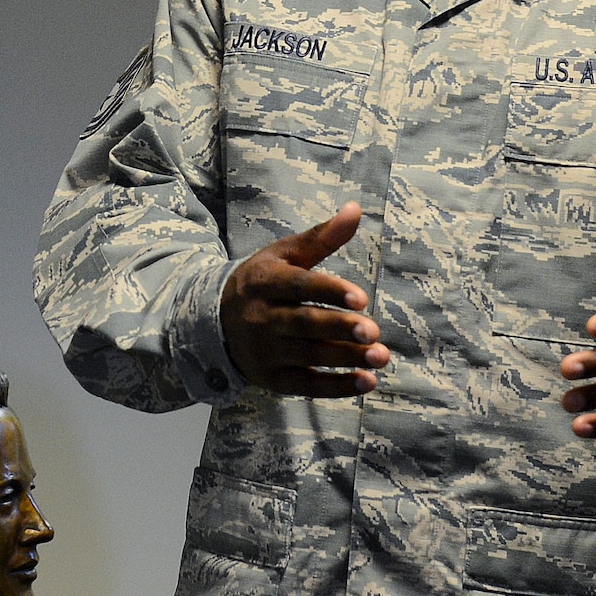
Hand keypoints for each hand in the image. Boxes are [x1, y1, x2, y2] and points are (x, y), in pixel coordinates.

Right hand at [219, 203, 387, 395]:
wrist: (215, 322)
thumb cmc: (263, 283)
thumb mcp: (284, 255)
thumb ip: (321, 237)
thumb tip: (356, 208)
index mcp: (265, 282)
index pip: (298, 286)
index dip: (330, 292)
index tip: (362, 298)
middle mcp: (261, 317)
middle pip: (304, 324)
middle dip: (339, 328)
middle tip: (374, 331)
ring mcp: (265, 351)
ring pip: (309, 355)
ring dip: (346, 357)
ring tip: (381, 355)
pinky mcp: (272, 379)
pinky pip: (307, 385)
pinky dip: (338, 386)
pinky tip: (368, 381)